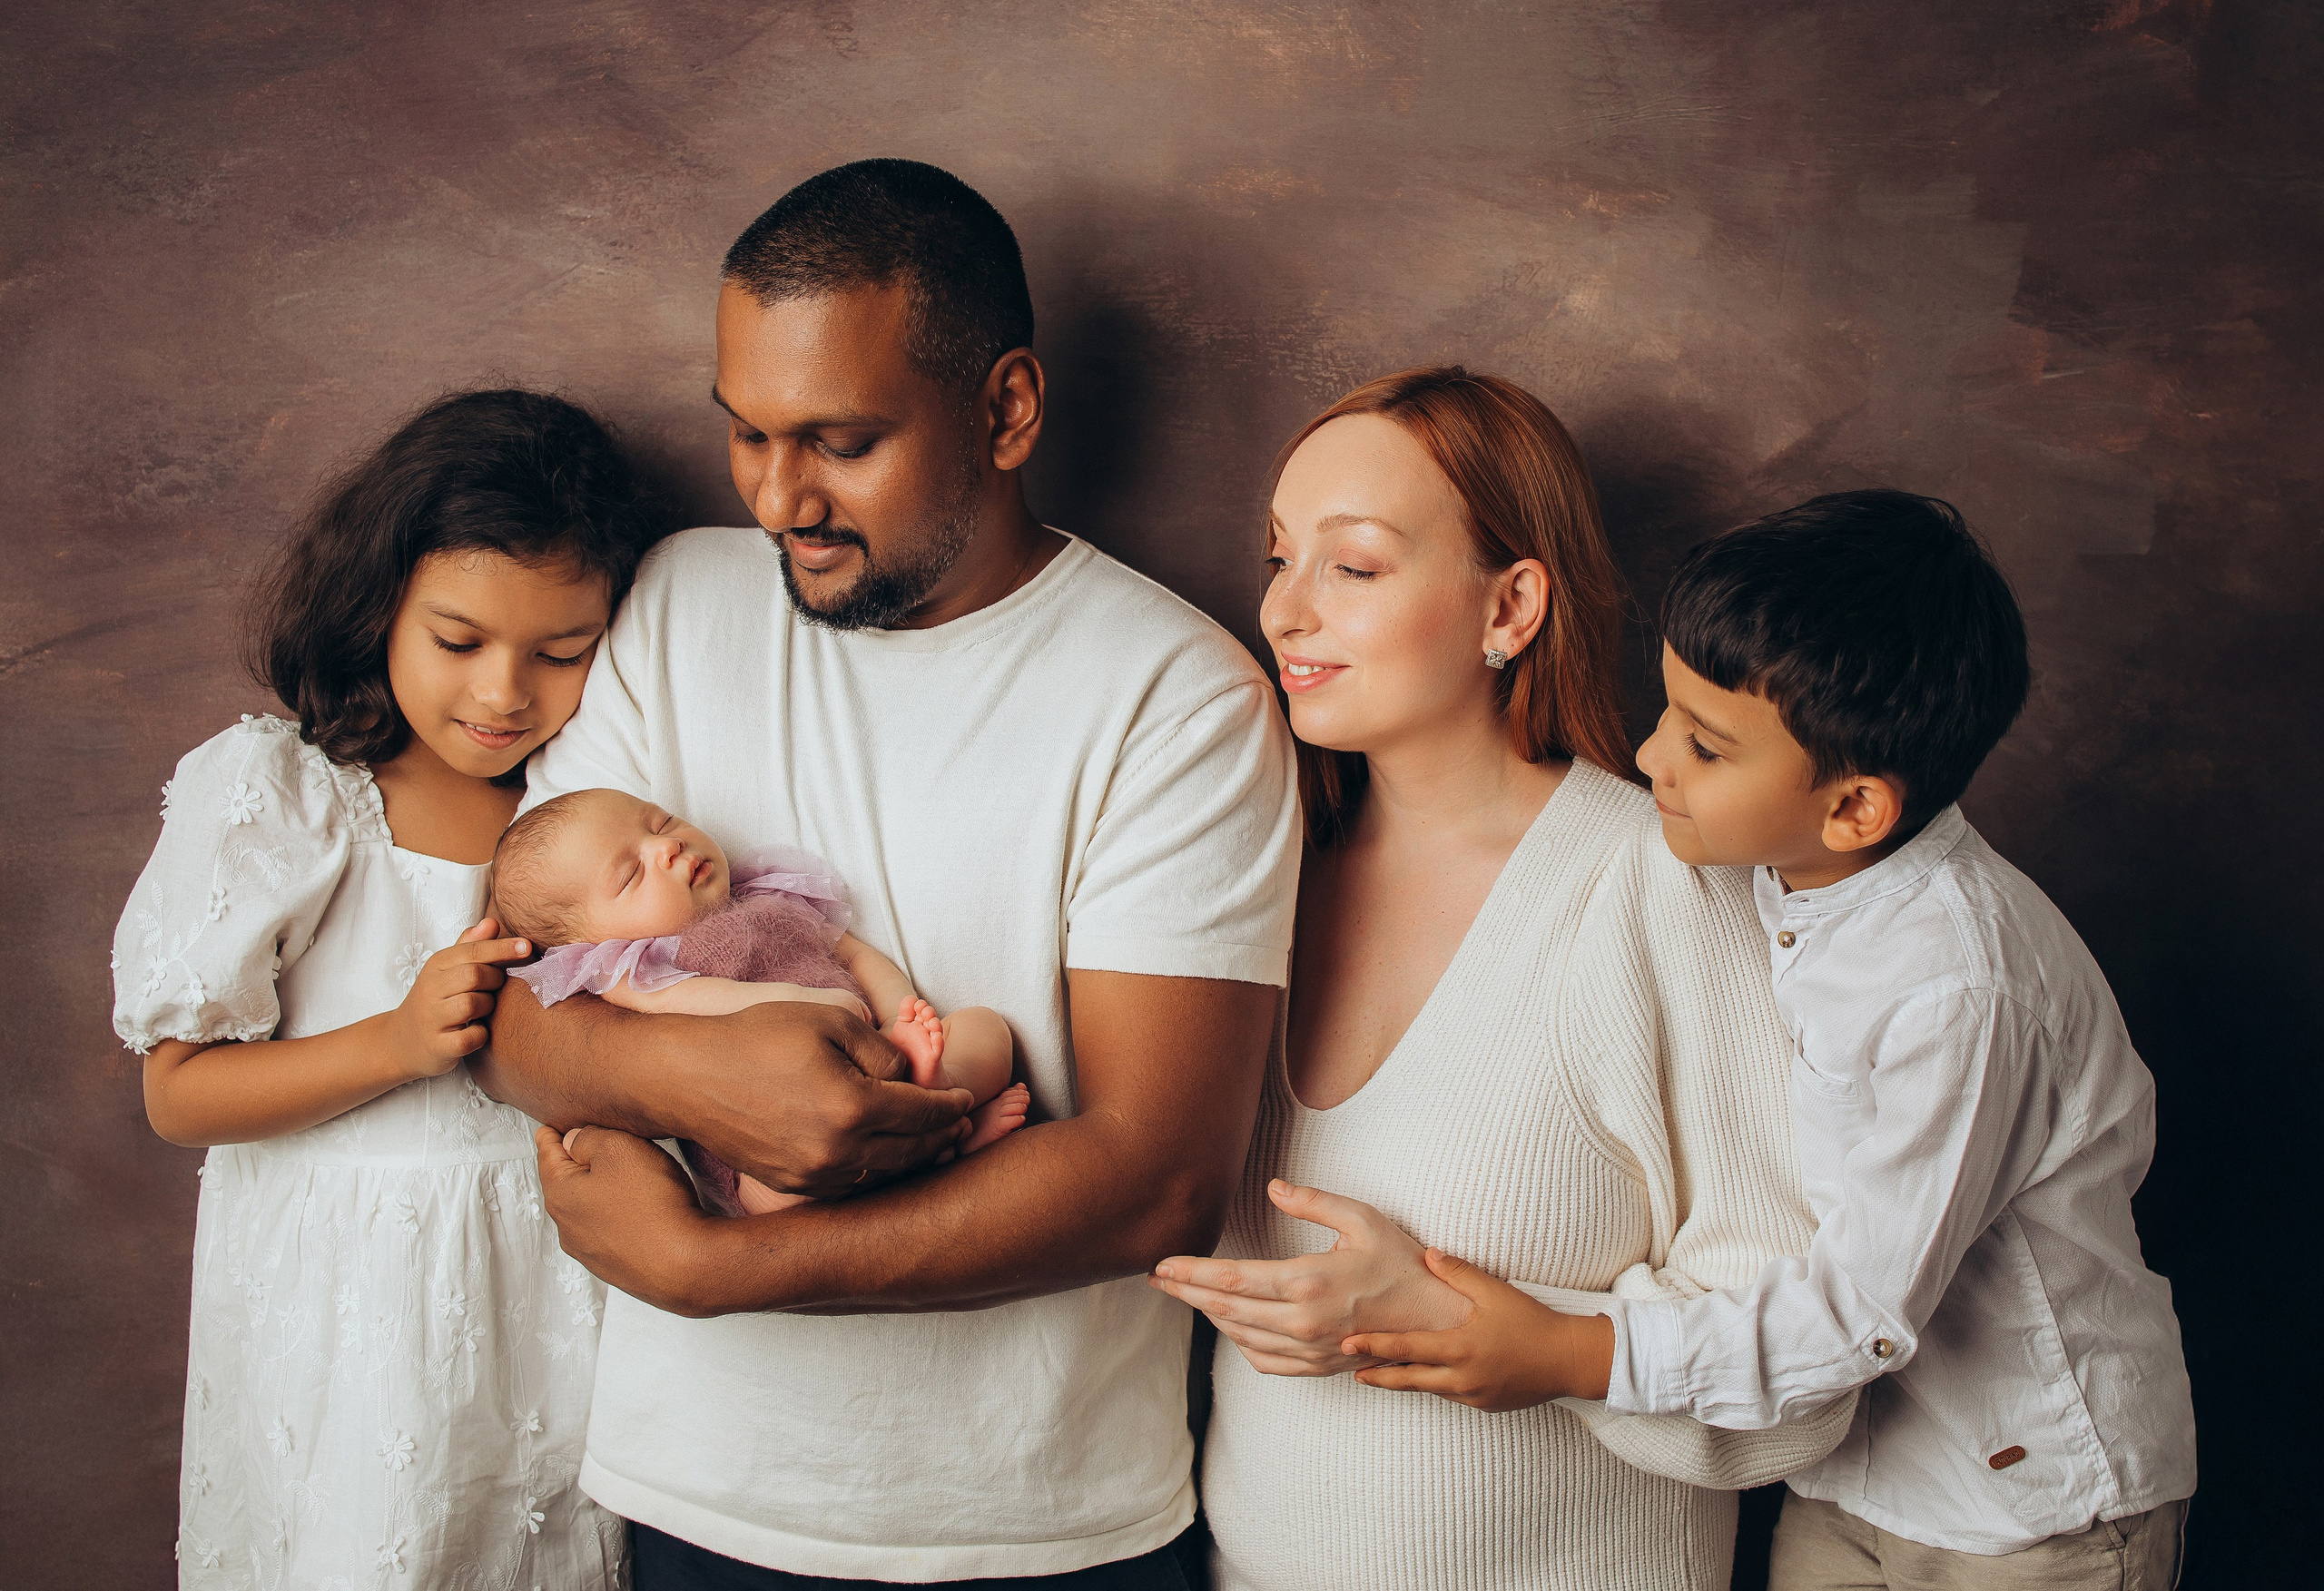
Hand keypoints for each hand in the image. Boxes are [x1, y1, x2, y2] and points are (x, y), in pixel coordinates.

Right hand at [386, 919, 530, 1079]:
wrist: (402, 1042)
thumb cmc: (436, 1000)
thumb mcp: (447, 969)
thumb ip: (471, 945)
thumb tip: (492, 922)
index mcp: (436, 965)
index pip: (473, 950)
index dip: (502, 948)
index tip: (527, 946)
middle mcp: (430, 989)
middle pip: (474, 975)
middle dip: (494, 980)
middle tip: (494, 988)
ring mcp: (431, 1019)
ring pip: (471, 1005)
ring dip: (487, 1007)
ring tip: (481, 1011)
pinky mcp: (437, 1046)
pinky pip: (470, 1037)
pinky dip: (480, 1036)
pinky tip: (476, 1032)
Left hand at [535, 1125, 723, 1314]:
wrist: (686, 1265)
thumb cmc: (653, 1206)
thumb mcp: (619, 1148)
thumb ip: (589, 1138)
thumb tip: (574, 1140)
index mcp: (561, 1195)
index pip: (547, 1156)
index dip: (551, 1136)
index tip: (550, 1129)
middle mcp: (569, 1228)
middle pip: (566, 1184)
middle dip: (576, 1165)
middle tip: (590, 1146)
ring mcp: (592, 1252)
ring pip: (589, 1210)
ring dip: (600, 1192)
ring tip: (624, 1177)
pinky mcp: (616, 1267)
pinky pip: (610, 1231)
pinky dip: (618, 1216)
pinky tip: (640, 1210)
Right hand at [671, 999, 975, 1199]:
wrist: (689, 1078)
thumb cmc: (758, 1037)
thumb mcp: (831, 1020)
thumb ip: (883, 1051)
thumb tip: (911, 1078)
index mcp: (852, 1107)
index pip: (924, 1112)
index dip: (952, 1104)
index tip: (966, 1097)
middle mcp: (837, 1152)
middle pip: (911, 1150)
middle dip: (941, 1134)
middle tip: (959, 1122)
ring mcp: (813, 1176)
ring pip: (884, 1173)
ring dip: (911, 1157)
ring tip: (929, 1138)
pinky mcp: (793, 1186)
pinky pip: (850, 1184)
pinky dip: (874, 1169)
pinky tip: (882, 1152)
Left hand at [1148, 1179, 1470, 1376]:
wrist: (1437, 1318)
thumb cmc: (1402, 1263)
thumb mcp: (1363, 1219)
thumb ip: (1314, 1202)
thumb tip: (1273, 1187)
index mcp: (1309, 1281)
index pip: (1232, 1279)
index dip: (1191, 1272)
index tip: (1162, 1264)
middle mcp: (1304, 1321)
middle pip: (1226, 1309)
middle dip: (1185, 1292)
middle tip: (1157, 1278)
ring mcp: (1310, 1349)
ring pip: (1240, 1336)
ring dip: (1207, 1315)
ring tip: (1187, 1295)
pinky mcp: (1318, 1367)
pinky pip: (1264, 1361)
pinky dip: (1239, 1343)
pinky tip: (1230, 1326)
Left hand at [1343, 1247, 1615, 1410]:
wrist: (1569, 1360)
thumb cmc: (1533, 1323)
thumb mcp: (1495, 1292)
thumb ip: (1458, 1272)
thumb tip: (1427, 1253)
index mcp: (1459, 1348)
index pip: (1405, 1347)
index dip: (1373, 1346)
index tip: (1346, 1344)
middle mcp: (1461, 1377)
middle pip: (1407, 1380)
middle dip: (1377, 1375)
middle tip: (1351, 1369)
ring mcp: (1472, 1395)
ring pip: (1428, 1389)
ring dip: (1404, 1380)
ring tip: (1377, 1373)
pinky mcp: (1485, 1404)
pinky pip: (1450, 1395)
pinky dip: (1433, 1385)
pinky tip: (1425, 1375)